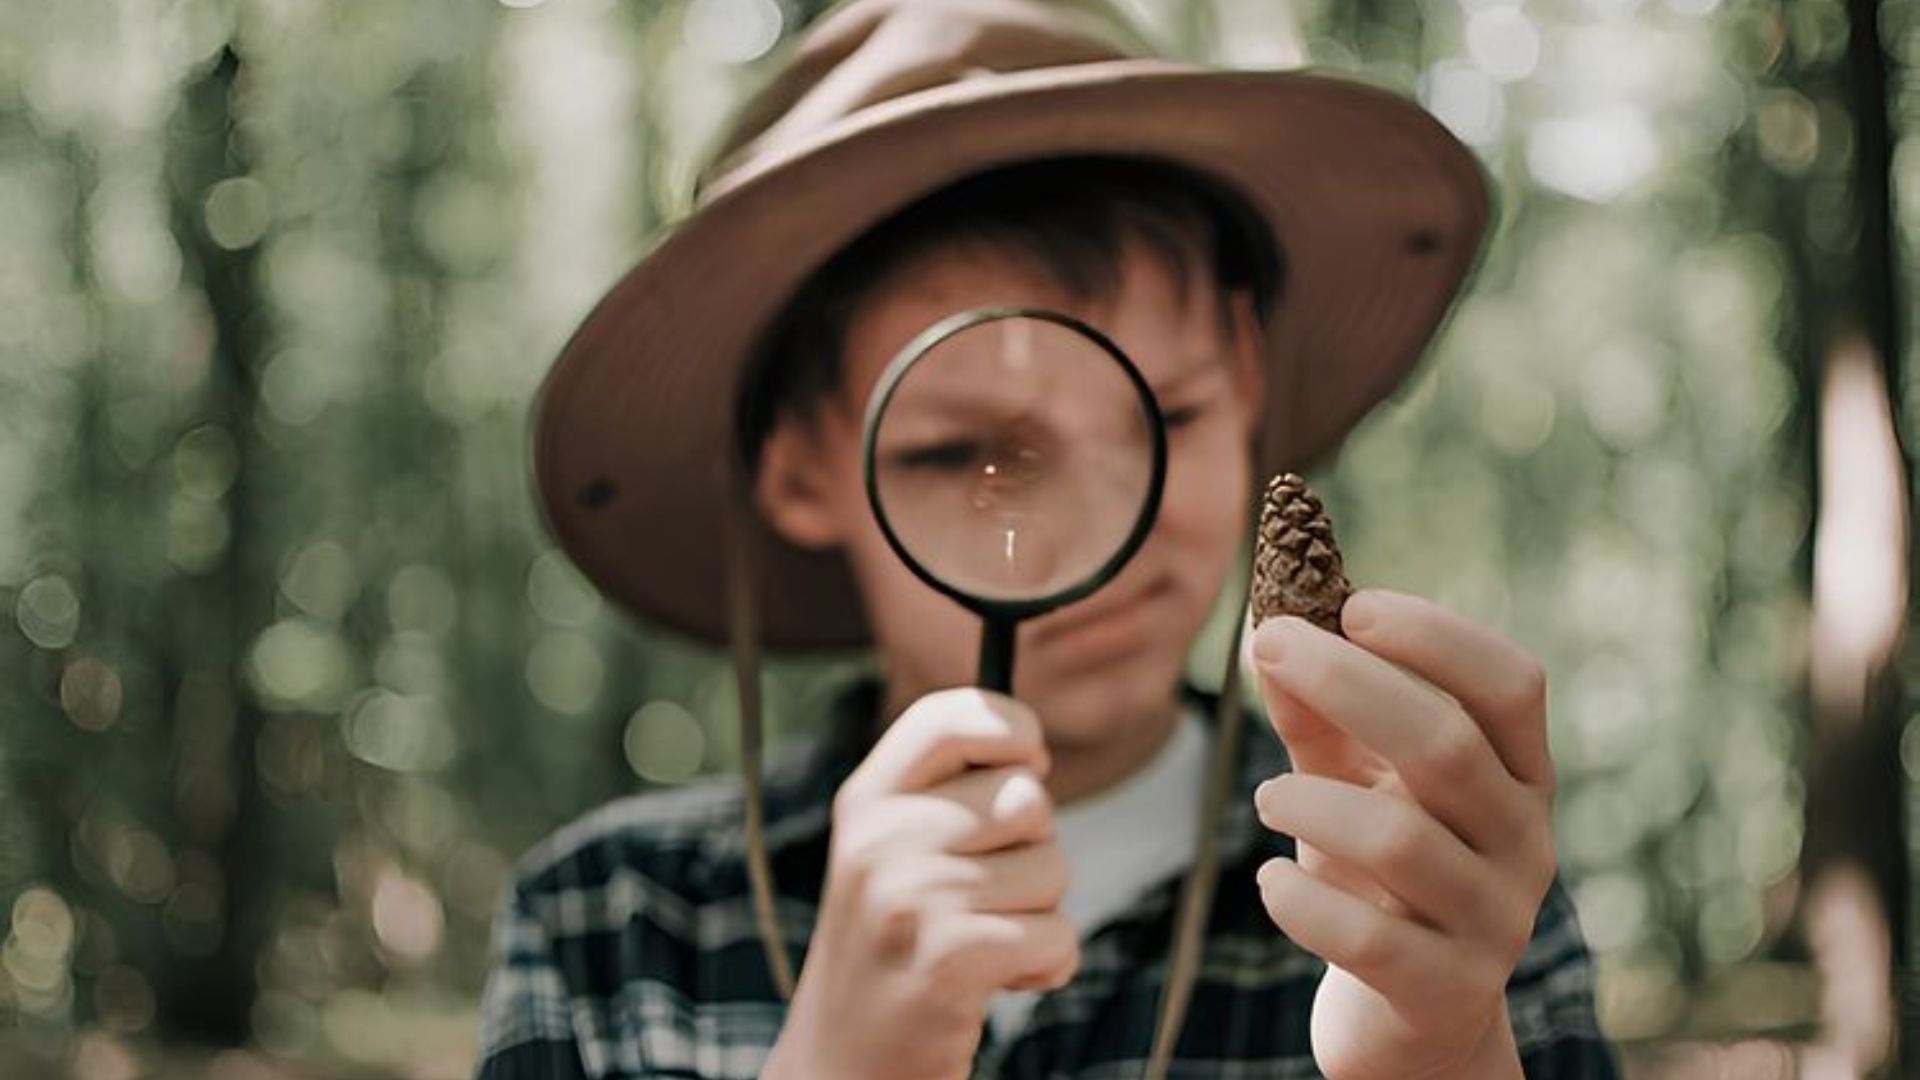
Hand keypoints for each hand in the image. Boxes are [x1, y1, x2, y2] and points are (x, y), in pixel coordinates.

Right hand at [764, 688, 1077, 1079]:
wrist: (843, 1063)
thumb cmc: (893, 949)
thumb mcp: (892, 853)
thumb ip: (947, 794)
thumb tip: (1032, 750)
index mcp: (866, 800)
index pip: (954, 716)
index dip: (1012, 728)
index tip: (1029, 764)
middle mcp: (880, 839)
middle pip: (1029, 798)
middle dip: (1032, 852)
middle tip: (980, 898)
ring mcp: (911, 898)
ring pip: (1052, 868)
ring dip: (1038, 915)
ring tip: (981, 944)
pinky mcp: (949, 960)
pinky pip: (1058, 936)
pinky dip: (1045, 967)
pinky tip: (996, 985)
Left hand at [1247, 589, 1555, 1079]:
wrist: (1411, 1024)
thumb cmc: (1381, 877)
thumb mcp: (1353, 784)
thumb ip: (1318, 716)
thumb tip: (1270, 632)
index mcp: (1519, 775)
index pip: (1511, 684)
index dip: (1437, 637)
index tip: (1353, 605)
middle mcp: (1524, 842)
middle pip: (1448, 745)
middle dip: (1349, 684)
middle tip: (1270, 649)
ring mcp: (1494, 922)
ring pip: (1400, 840)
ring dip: (1310, 801)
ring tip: (1266, 798)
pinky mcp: (1446, 991)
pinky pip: (1367, 937)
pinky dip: (1301, 899)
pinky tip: (1272, 881)